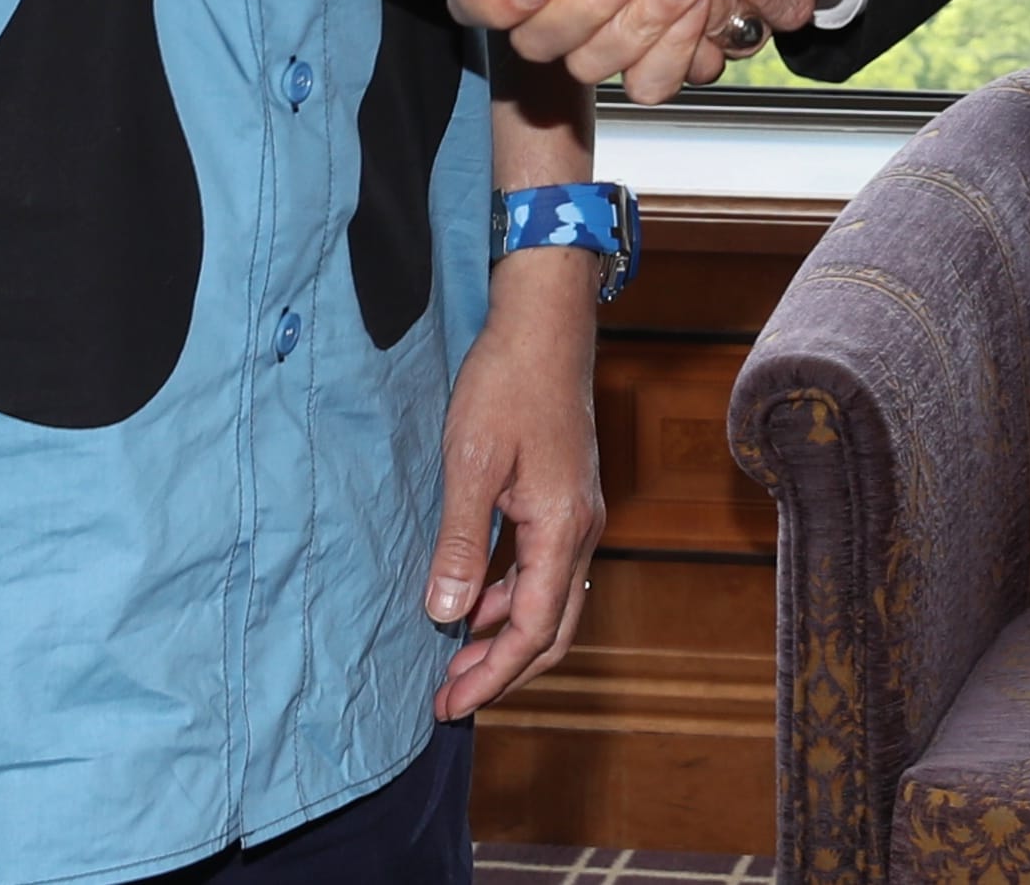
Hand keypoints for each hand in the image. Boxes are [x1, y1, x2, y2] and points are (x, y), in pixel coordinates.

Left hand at [424, 254, 603, 718]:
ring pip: (551, 602)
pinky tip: (475, 599)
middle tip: (451, 698)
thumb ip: (462, 544)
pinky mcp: (565, 499)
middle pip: (553, 630)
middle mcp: (581, 531)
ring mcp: (578, 515)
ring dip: (506, 636)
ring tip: (454, 656)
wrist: (545, 325)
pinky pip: (545, 570)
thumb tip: (448, 615)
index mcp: (562, 530)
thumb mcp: (472, 466)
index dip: (491, 676)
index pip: (532, 632)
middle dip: (504, 671)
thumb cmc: (507, 386)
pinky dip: (512, 598)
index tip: (448, 704)